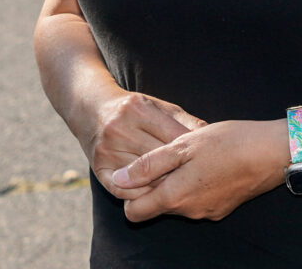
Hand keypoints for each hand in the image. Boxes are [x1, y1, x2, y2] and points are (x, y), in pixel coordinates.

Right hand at [79, 91, 206, 199]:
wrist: (90, 109)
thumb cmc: (133, 109)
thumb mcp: (158, 105)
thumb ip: (183, 120)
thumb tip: (210, 135)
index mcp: (138, 109)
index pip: (173, 137)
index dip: (193, 152)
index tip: (209, 162)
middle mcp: (120, 129)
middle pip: (160, 160)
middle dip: (181, 172)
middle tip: (200, 183)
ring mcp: (107, 150)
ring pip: (144, 179)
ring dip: (164, 187)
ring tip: (182, 193)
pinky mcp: (98, 168)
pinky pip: (125, 191)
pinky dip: (142, 196)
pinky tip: (156, 197)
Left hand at [111, 118, 289, 221]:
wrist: (273, 153)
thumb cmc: (228, 143)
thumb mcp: (183, 145)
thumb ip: (149, 165)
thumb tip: (119, 179)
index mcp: (175, 196)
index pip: (134, 213)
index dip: (129, 192)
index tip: (137, 167)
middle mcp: (189, 211)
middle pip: (155, 206)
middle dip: (152, 184)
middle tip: (164, 152)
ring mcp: (207, 211)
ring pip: (177, 201)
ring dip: (175, 181)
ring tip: (187, 152)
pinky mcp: (221, 207)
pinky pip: (196, 199)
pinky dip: (193, 183)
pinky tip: (206, 161)